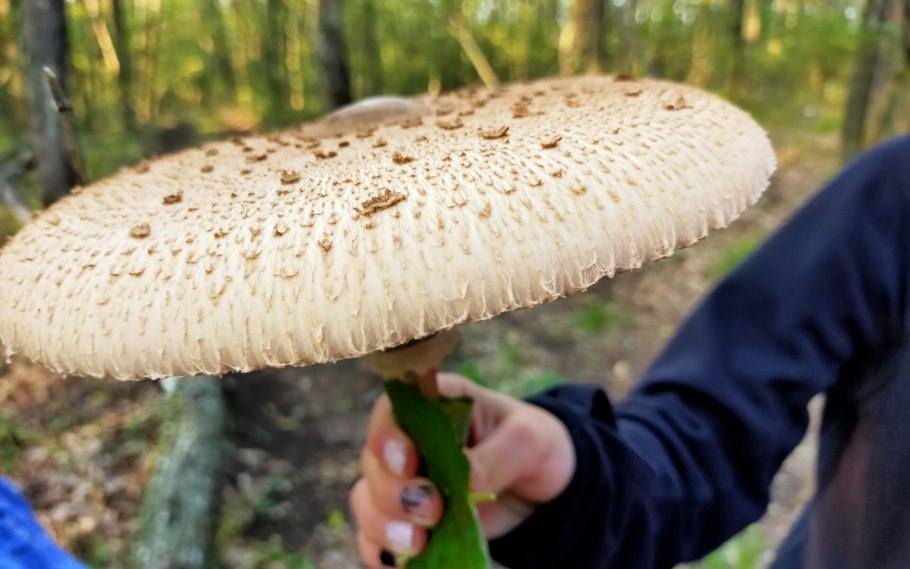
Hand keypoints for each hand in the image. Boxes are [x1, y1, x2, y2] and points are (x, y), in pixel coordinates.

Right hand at [350, 373, 574, 567]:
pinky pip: (375, 539)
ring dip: (384, 525)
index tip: (408, 462)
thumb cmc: (534, 444)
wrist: (543, 484)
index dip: (387, 435)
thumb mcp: (528, 440)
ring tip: (419, 543)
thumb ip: (496, 456)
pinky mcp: (408, 521)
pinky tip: (406, 562)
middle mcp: (409, 440)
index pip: (392, 410)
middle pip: (373, 462)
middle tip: (432, 510)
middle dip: (394, 492)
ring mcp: (404, 482)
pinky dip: (383, 553)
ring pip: (367, 501)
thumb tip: (466, 480)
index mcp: (435, 405)